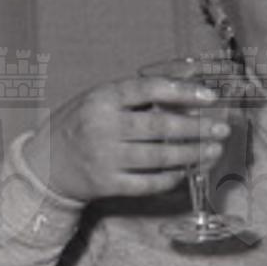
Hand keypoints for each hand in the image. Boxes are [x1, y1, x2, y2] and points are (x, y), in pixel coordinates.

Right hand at [24, 73, 230, 204]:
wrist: (45, 164)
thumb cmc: (79, 124)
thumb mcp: (100, 98)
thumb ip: (137, 93)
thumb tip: (187, 82)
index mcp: (102, 98)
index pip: (148, 89)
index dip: (183, 92)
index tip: (211, 97)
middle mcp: (103, 126)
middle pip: (160, 126)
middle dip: (197, 128)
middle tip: (222, 129)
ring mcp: (105, 157)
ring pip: (159, 157)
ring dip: (192, 155)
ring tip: (213, 150)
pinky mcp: (107, 184)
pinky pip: (148, 183)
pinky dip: (171, 178)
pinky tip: (186, 172)